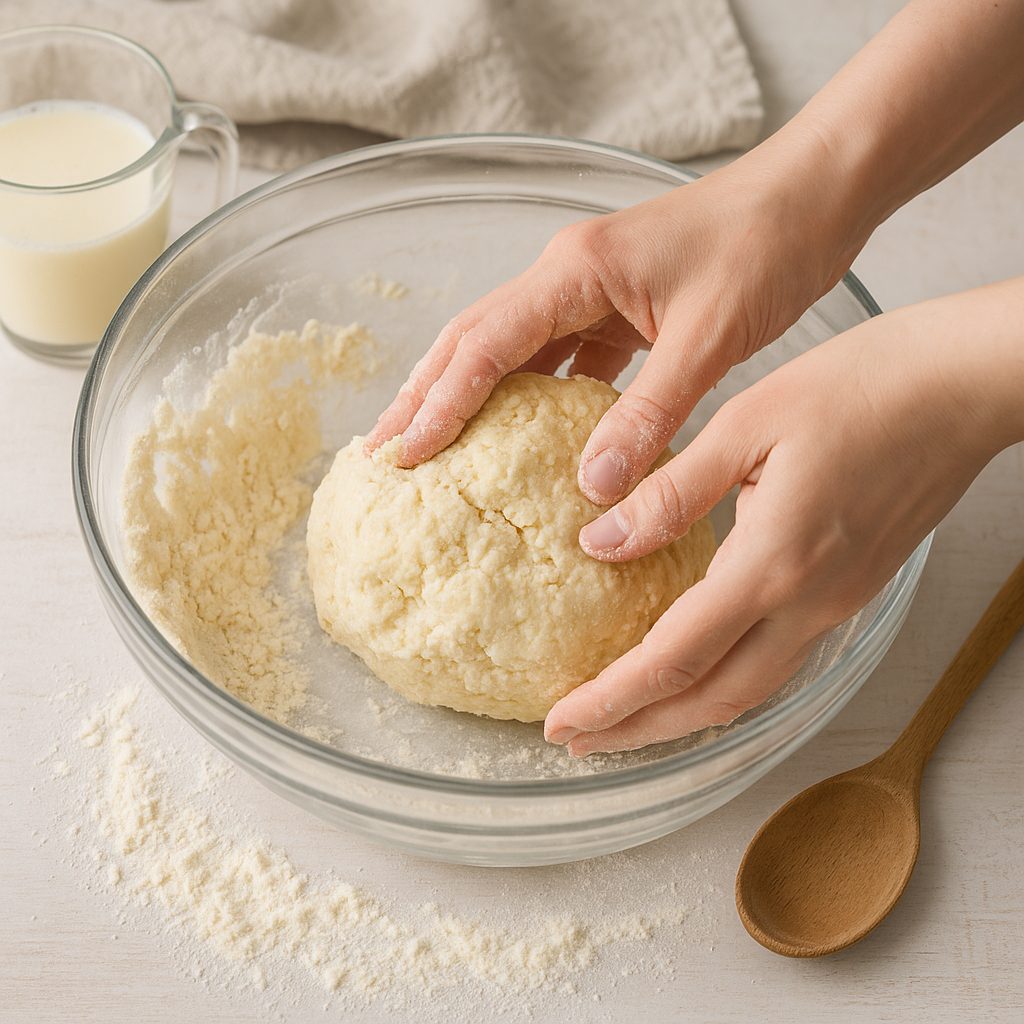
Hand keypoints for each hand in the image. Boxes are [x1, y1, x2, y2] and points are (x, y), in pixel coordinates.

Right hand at [366, 140, 860, 505]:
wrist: (814, 196)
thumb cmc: (767, 245)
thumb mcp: (710, 335)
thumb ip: (650, 412)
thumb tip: (594, 487)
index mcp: (577, 269)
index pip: (488, 343)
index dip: (442, 402)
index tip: (405, 454)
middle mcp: (568, 274)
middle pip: (475, 340)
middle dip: (425, 396)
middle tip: (384, 453)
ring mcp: (589, 290)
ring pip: (509, 350)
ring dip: (468, 397)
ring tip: (429, 448)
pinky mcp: (616, 309)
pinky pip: (559, 360)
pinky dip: (532, 399)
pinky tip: (523, 439)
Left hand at [544, 286, 1021, 754]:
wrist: (962, 388)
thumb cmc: (859, 389)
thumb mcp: (746, 423)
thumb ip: (670, 493)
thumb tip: (599, 543)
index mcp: (773, 562)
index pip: (674, 658)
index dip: (611, 699)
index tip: (560, 723)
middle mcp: (808, 603)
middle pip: (711, 701)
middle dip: (639, 729)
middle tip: (578, 740)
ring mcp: (835, 604)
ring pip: (749, 692)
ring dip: (681, 717)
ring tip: (624, 718)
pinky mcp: (850, 592)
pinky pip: (778, 663)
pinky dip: (725, 685)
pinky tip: (695, 672)